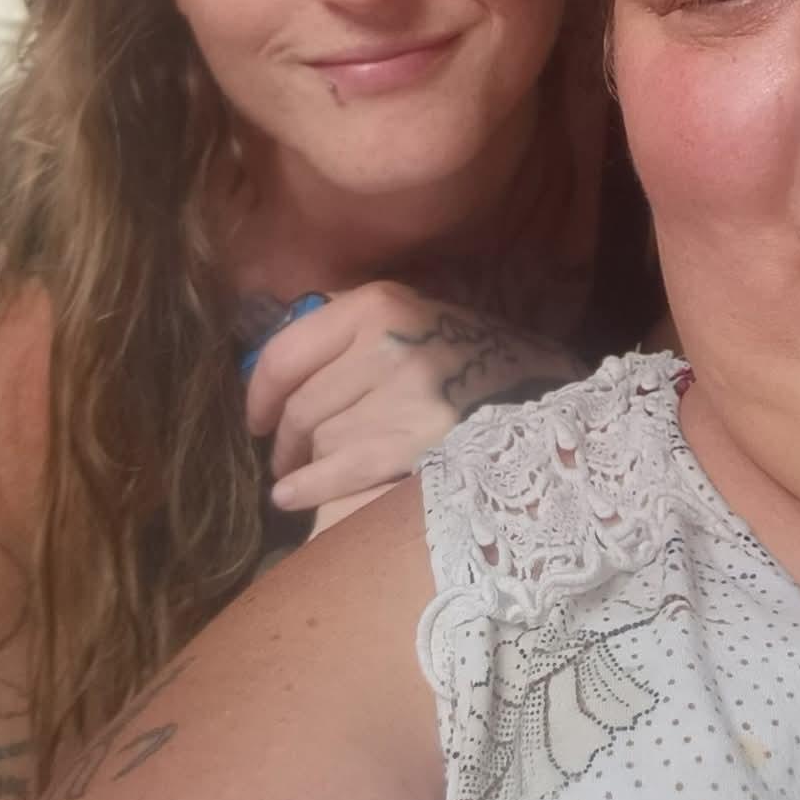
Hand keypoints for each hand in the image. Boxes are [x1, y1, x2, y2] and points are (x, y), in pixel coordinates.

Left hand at [243, 280, 580, 515]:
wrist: (544, 396)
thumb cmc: (466, 357)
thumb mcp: (412, 315)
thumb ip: (350, 325)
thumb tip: (277, 359)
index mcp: (379, 303)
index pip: (288, 350)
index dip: (260, 391)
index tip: (256, 416)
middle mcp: (388, 342)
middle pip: (303, 404)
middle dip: (282, 437)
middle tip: (280, 453)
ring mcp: (406, 394)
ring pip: (321, 438)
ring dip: (302, 463)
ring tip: (299, 474)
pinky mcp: (420, 442)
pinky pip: (340, 469)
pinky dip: (307, 487)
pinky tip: (290, 497)